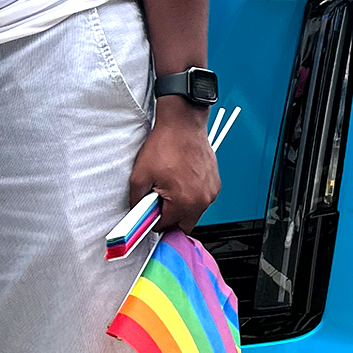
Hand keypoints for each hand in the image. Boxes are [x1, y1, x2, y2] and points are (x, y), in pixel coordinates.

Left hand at [129, 99, 220, 230]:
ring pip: (194, 212)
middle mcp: (202, 200)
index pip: (166, 227)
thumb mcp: (140, 176)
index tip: (149, 213)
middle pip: (184, 225)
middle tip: (159, 202)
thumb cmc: (165, 145)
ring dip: (182, 206)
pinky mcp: (215, 183)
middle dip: (170, 218)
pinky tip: (182, 179)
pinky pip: (202, 198)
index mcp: (184, 202)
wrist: (183, 125)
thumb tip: (137, 214)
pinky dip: (192, 194)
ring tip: (171, 186)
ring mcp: (211, 192)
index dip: (153, 221)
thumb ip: (136, 201)